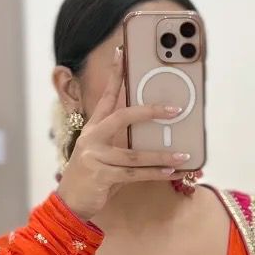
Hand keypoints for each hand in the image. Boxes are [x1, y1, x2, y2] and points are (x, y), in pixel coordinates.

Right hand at [56, 44, 197, 221]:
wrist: (70, 203)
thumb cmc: (93, 177)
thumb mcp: (105, 154)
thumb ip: (123, 143)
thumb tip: (157, 138)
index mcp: (94, 128)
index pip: (106, 96)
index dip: (115, 73)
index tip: (122, 51)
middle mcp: (92, 138)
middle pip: (123, 117)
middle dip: (150, 111)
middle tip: (175, 109)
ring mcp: (95, 156)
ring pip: (135, 154)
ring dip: (162, 155)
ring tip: (183, 155)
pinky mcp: (101, 176)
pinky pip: (134, 174)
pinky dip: (155, 173)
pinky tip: (171, 173)